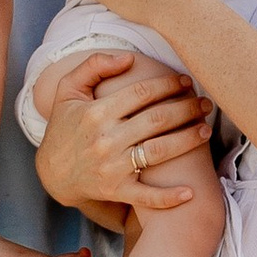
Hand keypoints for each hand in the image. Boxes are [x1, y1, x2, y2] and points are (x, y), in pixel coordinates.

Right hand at [37, 46, 212, 219]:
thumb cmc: (64, 127)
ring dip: (187, 140)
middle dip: (186, 108)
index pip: (141, 93)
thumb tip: (129, 59)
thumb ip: (94, 66)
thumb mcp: (68, 90)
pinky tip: (190, 192)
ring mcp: (112, 167)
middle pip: (156, 120)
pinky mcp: (115, 191)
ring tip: (206, 130)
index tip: (185, 81)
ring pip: (159, 151)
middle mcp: (106, 140)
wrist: (51, 173)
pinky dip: (168, 197)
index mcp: (96, 112)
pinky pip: (146, 196)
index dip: (167, 85)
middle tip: (206, 103)